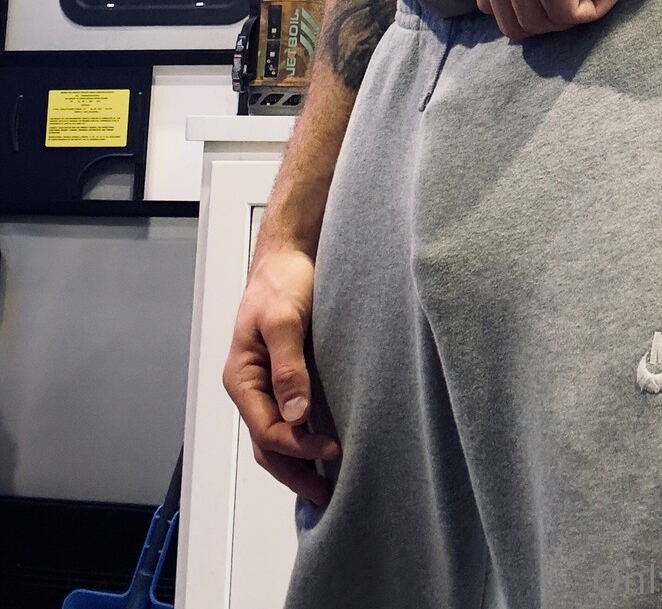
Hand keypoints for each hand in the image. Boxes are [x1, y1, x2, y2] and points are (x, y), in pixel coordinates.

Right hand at [223, 245, 339, 506]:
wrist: (290, 254)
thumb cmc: (281, 282)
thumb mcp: (284, 321)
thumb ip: (288, 367)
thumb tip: (295, 415)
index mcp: (242, 377)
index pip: (266, 429)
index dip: (298, 445)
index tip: (332, 450)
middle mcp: (252, 386)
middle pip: (267, 442)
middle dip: (295, 470)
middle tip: (328, 494)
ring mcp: (268, 383)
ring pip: (278, 434)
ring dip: (300, 459)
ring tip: (328, 483)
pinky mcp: (288, 374)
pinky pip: (292, 415)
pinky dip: (306, 436)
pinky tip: (327, 445)